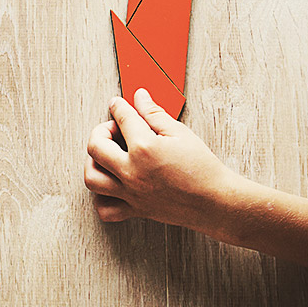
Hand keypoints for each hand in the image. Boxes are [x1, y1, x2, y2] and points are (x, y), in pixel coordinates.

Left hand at [84, 89, 307, 268]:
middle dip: (100, 131)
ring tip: (108, 156)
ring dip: (94, 162)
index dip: (119, 106)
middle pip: (94, 146)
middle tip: (114, 129)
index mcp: (144, 148)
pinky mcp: (135, 210)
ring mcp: (131, 193)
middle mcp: (131, 171)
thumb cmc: (202, 167)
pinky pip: (105, 209)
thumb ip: (154, 114)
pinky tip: (113, 185)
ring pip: (92, 178)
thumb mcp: (180, 133)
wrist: (216, 201)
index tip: (117, 103)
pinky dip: (101, 197)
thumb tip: (139, 96)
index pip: (122, 118)